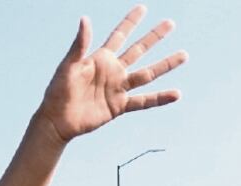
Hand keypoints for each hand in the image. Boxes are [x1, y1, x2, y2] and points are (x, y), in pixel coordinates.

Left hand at [38, 5, 186, 143]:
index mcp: (100, 58)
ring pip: (147, 74)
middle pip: (138, 50)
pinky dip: (160, 98)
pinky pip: (144, 101)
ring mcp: (118, 89)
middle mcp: (113, 71)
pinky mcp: (119, 106)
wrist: (57, 120)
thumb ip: (79, 45)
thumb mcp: (68, 66)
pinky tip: (176, 94)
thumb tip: (85, 19)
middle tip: (170, 23)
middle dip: (154, 37)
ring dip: (165, 65)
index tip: (143, 8)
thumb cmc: (58, 92)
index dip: (130, 21)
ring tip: (183, 55)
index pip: (120, 35)